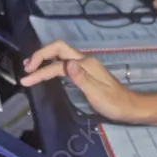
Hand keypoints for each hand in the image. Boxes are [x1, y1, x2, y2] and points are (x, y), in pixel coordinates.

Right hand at [20, 41, 143, 122]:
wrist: (130, 107)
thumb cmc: (114, 103)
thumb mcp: (97, 93)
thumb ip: (81, 78)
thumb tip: (67, 64)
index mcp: (86, 64)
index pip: (58, 63)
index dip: (41, 70)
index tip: (27, 79)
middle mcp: (85, 61)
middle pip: (59, 49)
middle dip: (41, 55)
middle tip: (26, 68)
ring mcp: (85, 66)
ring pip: (61, 56)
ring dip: (45, 58)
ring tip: (30, 68)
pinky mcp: (86, 72)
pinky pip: (65, 63)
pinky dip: (52, 65)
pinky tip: (47, 72)